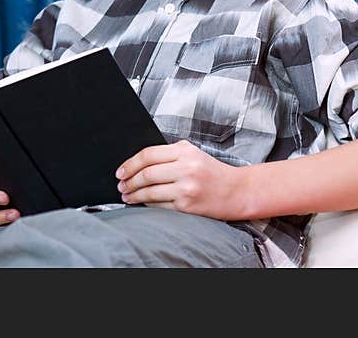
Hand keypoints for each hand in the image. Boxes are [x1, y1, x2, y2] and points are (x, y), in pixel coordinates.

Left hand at [115, 139, 246, 219]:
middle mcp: (186, 168)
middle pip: (146, 174)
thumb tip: (137, 163)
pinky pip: (159, 205)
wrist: (237, 191)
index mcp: (184, 151)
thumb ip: (168, 154)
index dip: (129, 164)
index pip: (148, 155)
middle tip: (121, 185)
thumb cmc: (212, 172)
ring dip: (134, 195)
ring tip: (127, 195)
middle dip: (128, 181)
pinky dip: (147, 204)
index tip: (120, 172)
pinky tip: (142, 203)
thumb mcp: (192, 153)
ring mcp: (187, 188)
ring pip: (150, 192)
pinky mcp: (188, 206)